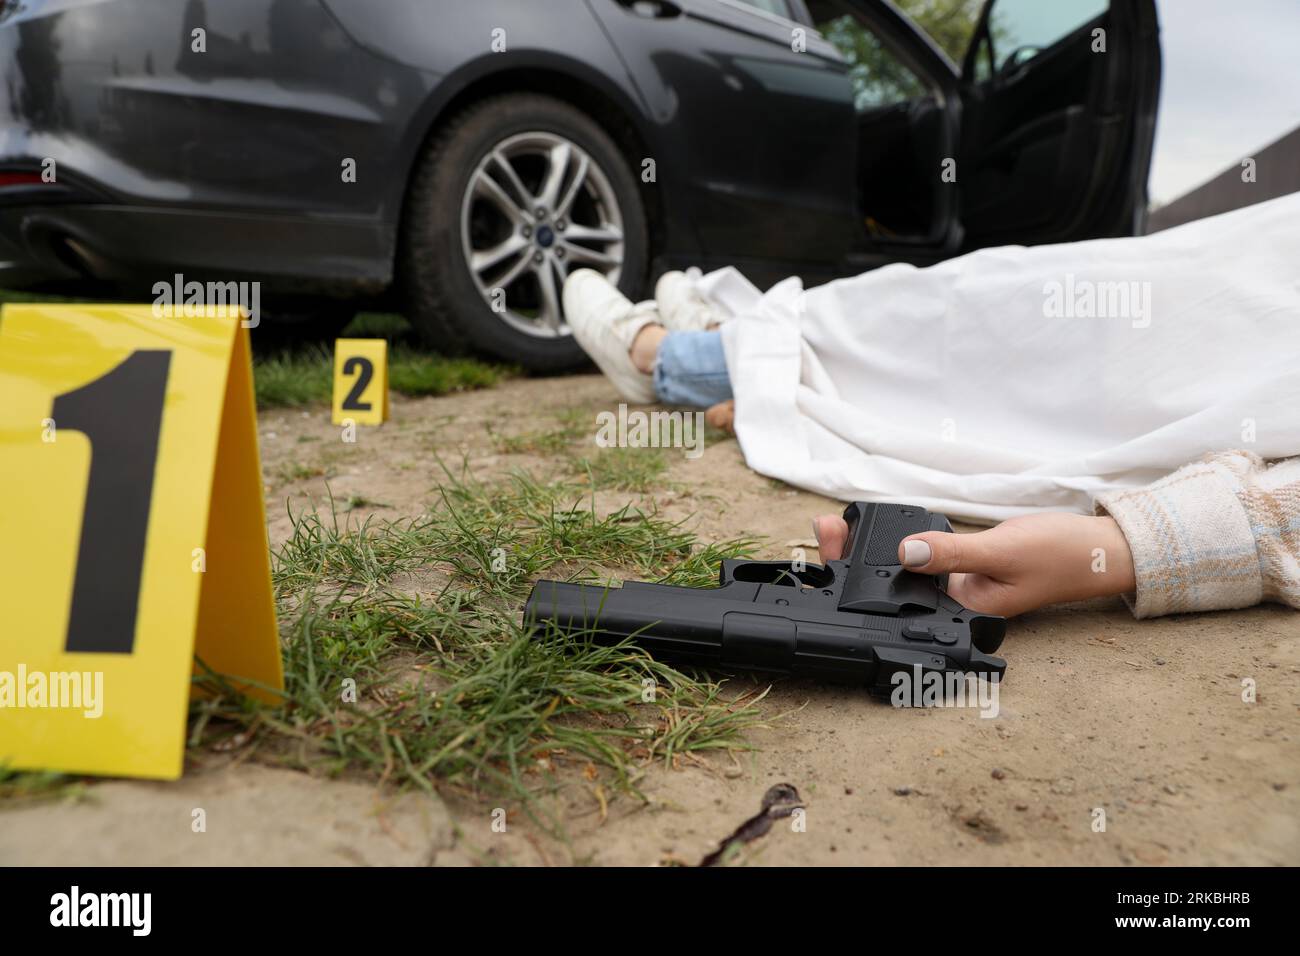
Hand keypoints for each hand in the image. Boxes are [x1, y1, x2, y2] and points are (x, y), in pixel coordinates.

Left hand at [811, 511, 1135, 616]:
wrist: (1100, 549)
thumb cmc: (1061, 556)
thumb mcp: (1001, 551)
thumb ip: (952, 554)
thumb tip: (904, 553)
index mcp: (959, 615)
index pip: (895, 603)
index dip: (858, 580)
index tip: (831, 550)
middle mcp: (951, 606)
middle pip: (886, 588)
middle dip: (850, 560)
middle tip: (823, 528)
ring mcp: (954, 587)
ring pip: (897, 571)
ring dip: (865, 550)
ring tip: (831, 527)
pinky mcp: (958, 567)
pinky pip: (917, 556)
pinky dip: (893, 541)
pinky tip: (870, 528)